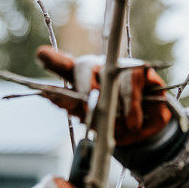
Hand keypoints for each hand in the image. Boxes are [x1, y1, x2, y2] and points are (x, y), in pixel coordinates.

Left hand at [36, 46, 171, 145]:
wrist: (147, 132)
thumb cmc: (116, 127)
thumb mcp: (97, 126)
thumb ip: (80, 112)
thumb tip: (60, 99)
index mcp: (81, 82)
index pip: (64, 66)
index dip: (54, 60)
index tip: (41, 54)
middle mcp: (97, 69)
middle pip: (83, 66)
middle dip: (85, 88)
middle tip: (91, 109)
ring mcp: (119, 66)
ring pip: (108, 75)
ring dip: (115, 105)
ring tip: (124, 126)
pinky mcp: (140, 69)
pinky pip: (131, 80)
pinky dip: (131, 104)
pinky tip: (133, 121)